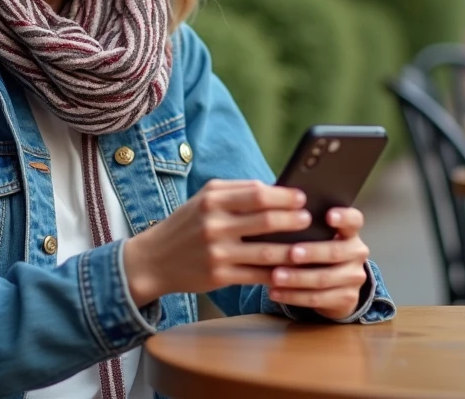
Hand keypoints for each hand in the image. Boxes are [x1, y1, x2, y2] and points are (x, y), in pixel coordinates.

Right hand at [122, 179, 311, 305]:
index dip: (284, 196)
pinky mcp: (219, 276)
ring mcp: (217, 252)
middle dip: (294, 220)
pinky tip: (291, 271)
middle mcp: (214, 225)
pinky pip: (257, 275)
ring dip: (293, 250)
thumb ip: (237, 190)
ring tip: (308, 246)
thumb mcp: (204, 198)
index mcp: (212, 200)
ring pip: (267, 252)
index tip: (302, 197)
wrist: (154, 259)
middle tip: (310, 219)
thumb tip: (275, 188)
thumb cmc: (187, 224)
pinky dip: (277, 273)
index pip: (257, 194)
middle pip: (266, 221)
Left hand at [268, 207, 370, 320]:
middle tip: (290, 253)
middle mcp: (357, 253)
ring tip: (275, 276)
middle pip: (335, 252)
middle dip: (312, 253)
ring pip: (324, 279)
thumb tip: (277, 218)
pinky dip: (293, 296)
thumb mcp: (320, 237)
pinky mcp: (347, 299)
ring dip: (297, 278)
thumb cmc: (319, 250)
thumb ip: (307, 228)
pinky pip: (317, 298)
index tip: (328, 215)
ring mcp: (354, 277)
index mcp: (350, 232)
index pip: (354, 220)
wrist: (338, 285)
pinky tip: (275, 292)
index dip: (343, 217)